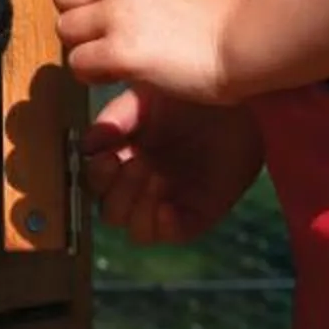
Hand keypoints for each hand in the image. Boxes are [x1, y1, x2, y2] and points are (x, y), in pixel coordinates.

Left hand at [53, 0, 247, 105]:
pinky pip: (77, 63)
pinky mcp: (120, 51)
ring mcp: (118, 14)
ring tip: (115, 62)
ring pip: (65, 30)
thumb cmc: (223, 23)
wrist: (250, 42)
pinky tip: (120, 77)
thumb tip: (107, 5)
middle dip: (78, 21)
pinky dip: (93, 75)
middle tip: (105, 42)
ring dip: (84, 49)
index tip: (110, 18)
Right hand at [83, 87, 264, 244]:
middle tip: (134, 164)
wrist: (242, 100)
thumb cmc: (191, 94)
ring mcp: (171, 200)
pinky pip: (170, 233)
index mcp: (126, 157)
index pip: (96, 182)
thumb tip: (87, 146)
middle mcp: (145, 184)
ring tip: (152, 176)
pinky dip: (160, 225)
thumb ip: (113, 120)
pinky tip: (164, 205)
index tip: (107, 158)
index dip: (96, 175)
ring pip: (134, 228)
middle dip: (117, 190)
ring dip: (135, 206)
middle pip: (111, 210)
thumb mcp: (145, 99)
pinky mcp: (198, 214)